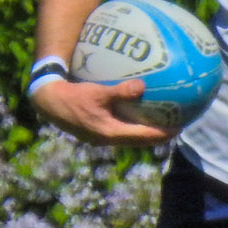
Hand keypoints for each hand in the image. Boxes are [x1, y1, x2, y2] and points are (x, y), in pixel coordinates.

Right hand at [32, 78, 175, 145]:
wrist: (48, 102)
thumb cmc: (72, 96)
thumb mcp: (97, 92)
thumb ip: (120, 91)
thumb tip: (142, 86)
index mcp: (110, 133)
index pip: (143, 137)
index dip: (162, 134)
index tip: (179, 128)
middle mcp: (107, 139)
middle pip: (140, 141)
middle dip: (158, 135)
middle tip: (176, 126)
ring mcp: (100, 137)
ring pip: (130, 138)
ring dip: (145, 132)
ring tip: (161, 123)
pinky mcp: (95, 132)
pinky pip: (120, 131)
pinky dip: (132, 126)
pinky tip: (137, 114)